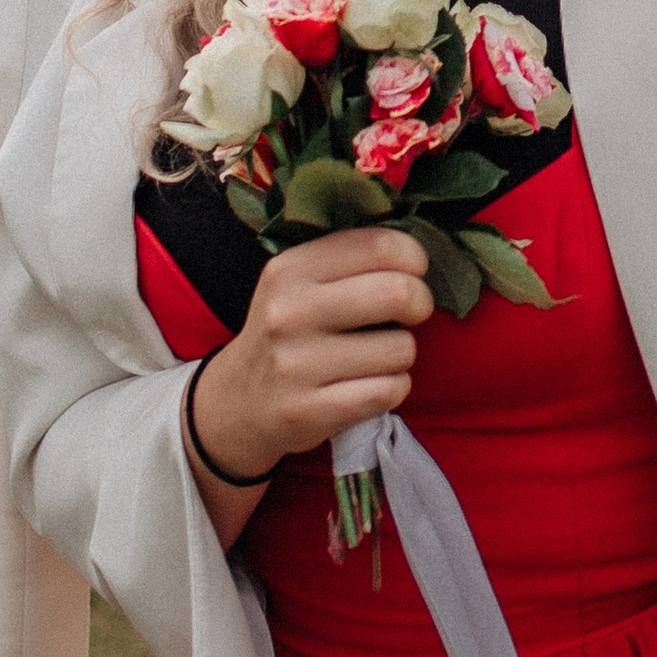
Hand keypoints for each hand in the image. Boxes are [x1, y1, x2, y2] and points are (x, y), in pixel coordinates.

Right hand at [187, 225, 432, 491]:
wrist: (236, 402)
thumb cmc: (288, 333)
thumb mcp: (299, 283)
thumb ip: (350, 259)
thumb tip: (418, 251)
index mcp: (290, 270)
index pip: (380, 245)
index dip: (414, 258)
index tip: (412, 273)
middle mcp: (289, 313)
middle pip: (398, 292)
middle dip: (420, 303)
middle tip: (410, 315)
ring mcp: (295, 366)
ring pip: (400, 348)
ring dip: (401, 354)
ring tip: (377, 356)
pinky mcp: (308, 412)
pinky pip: (388, 391)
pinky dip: (394, 388)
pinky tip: (371, 385)